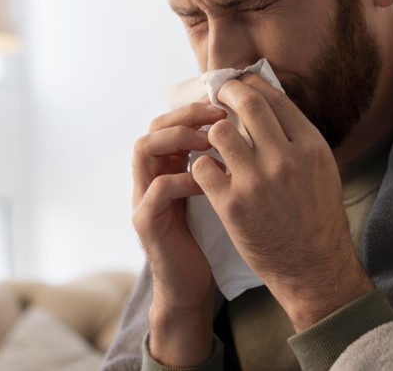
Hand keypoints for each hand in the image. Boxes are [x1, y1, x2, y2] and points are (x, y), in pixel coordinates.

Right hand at [132, 102, 225, 365]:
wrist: (191, 286)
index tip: (227, 105)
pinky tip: (212, 180)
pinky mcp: (146, 222)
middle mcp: (148, 177)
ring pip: (144, 148)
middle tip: (219, 115)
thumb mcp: (217, 192)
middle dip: (186, 115)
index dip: (196, 109)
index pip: (170, 120)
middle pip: (153, 126)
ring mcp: (142, 198)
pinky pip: (159, 188)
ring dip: (179, 138)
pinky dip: (185, 178)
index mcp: (166, 167)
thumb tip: (250, 129)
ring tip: (210, 142)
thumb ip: (220, 163)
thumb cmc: (210, 237)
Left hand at [191, 74, 373, 330]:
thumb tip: (268, 103)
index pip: (274, 97)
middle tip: (216, 95)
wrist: (314, 269)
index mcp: (310, 146)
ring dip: (211, 133)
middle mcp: (286, 158)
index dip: (250, 83)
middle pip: (247, 103)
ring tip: (211, 142)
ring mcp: (258, 181)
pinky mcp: (233, 205)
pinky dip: (201, 165)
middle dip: (226, 92)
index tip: (238, 83)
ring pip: (219, 132)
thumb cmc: (317, 218)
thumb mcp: (321, 169)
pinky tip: (207, 172)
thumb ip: (296, 138)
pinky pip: (203, 167)